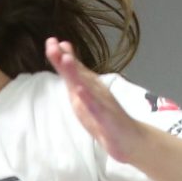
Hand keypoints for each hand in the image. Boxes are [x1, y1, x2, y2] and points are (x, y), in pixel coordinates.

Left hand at [48, 37, 140, 163]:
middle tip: (52, 44)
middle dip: (65, 59)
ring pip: (87, 86)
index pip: (74, 69)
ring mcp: (102, 103)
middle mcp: (96, 90)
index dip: (62, 55)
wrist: (130, 139)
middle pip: (78, 73)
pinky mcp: (107, 118)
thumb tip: (66, 57)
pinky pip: (96, 107)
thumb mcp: (86, 97)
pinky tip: (80, 90)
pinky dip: (88, 98)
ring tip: (66, 59)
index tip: (51, 40)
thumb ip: (75, 78)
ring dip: (76, 73)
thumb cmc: (106, 118)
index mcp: (89, 87)